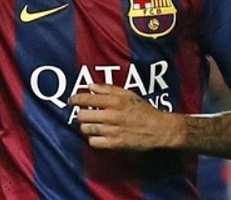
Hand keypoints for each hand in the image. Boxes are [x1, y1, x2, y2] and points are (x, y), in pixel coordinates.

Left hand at [68, 84, 182, 149]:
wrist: (158, 129)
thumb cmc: (143, 109)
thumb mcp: (128, 94)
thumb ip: (108, 89)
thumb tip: (90, 86)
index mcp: (115, 101)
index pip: (87, 99)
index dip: (76, 99)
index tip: (71, 100)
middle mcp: (111, 115)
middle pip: (83, 115)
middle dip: (80, 114)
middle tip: (83, 113)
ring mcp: (112, 131)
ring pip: (86, 129)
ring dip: (86, 126)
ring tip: (91, 124)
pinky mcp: (114, 144)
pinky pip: (93, 142)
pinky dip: (92, 138)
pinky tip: (97, 134)